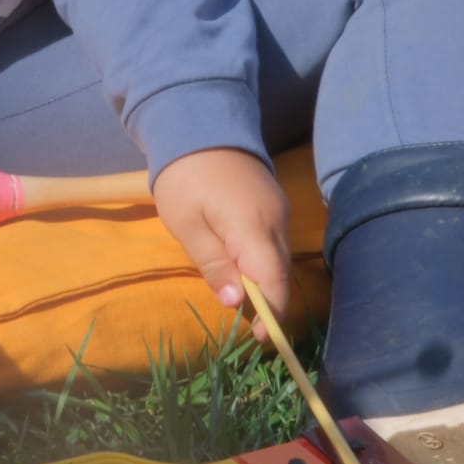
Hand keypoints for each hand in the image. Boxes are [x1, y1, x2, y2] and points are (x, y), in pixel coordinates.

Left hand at [152, 147, 289, 340]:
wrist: (200, 124)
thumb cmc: (184, 176)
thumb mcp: (186, 223)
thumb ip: (213, 263)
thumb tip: (235, 303)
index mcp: (252, 225)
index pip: (273, 279)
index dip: (271, 313)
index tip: (259, 339)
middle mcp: (275, 220)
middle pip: (280, 274)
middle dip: (268, 305)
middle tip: (248, 331)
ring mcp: (279, 211)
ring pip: (279, 260)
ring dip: (265, 286)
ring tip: (242, 306)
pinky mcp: (274, 206)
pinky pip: (274, 245)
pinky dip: (263, 265)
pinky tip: (243, 275)